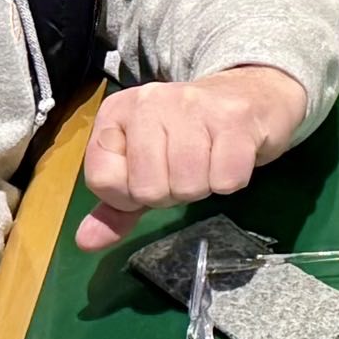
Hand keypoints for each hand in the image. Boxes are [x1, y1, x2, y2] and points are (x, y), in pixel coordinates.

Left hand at [76, 65, 309, 251]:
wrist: (253, 96)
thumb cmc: (192, 135)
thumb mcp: (146, 165)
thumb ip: (116, 205)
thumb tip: (86, 242)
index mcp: (116, 112)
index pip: (102, 179)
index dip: (129, 195)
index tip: (152, 176)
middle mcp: (149, 101)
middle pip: (148, 188)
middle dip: (172, 193)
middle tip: (186, 170)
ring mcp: (192, 105)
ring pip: (187, 185)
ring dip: (202, 187)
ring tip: (208, 162)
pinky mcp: (234, 117)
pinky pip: (226, 180)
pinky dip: (231, 181)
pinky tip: (231, 157)